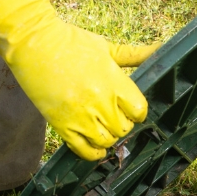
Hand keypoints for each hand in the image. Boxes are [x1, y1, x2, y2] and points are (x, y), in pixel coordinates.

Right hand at [0, 0, 154, 159]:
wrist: (33, 42)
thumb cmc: (72, 42)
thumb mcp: (107, 47)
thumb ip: (135, 54)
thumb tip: (162, 50)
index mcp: (114, 80)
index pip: (139, 110)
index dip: (137, 111)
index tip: (130, 108)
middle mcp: (100, 100)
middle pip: (124, 128)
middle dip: (122, 124)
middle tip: (114, 116)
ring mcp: (80, 115)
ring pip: (106, 141)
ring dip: (108, 137)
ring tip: (102, 127)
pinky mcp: (62, 124)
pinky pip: (84, 151)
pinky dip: (93, 153)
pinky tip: (95, 146)